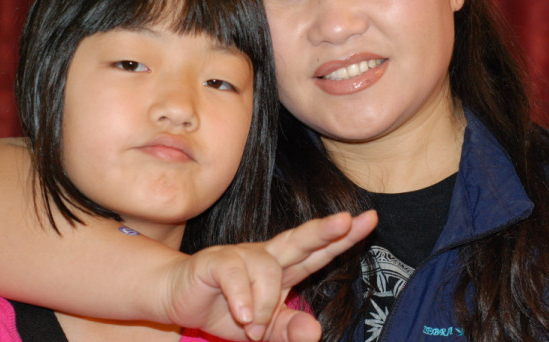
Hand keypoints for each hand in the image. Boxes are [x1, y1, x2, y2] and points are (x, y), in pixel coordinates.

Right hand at [160, 210, 376, 340]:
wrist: (177, 298)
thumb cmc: (226, 310)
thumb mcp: (263, 330)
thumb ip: (289, 332)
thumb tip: (314, 332)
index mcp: (283, 268)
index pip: (318, 252)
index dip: (343, 238)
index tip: (370, 219)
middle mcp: (266, 256)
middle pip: (300, 239)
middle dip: (324, 230)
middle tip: (346, 221)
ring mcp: (241, 254)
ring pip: (268, 269)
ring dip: (265, 303)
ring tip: (252, 324)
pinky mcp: (216, 260)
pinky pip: (236, 276)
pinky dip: (243, 299)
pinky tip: (243, 315)